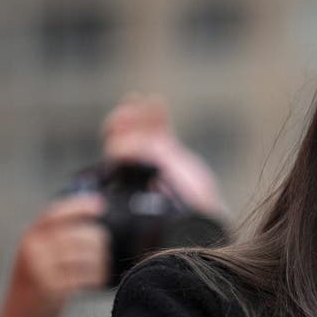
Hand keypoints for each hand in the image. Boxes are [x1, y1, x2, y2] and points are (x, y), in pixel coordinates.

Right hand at [0, 194, 108, 316]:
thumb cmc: (36, 287)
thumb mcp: (38, 257)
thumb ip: (55, 239)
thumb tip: (89, 220)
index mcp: (29, 239)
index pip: (55, 214)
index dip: (79, 206)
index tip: (100, 204)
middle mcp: (32, 250)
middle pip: (78, 235)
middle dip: (98, 242)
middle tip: (103, 252)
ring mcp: (41, 270)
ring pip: (85, 256)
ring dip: (99, 263)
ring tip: (98, 270)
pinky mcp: (51, 289)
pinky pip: (84, 277)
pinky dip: (95, 279)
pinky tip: (94, 283)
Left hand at [101, 93, 227, 218]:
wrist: (200, 217)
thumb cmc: (179, 216)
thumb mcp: (159, 200)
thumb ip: (144, 178)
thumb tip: (126, 155)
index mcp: (128, 178)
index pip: (116, 151)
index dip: (117, 136)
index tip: (122, 127)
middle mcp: (137, 164)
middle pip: (125, 136)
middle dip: (125, 121)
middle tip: (129, 111)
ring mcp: (152, 155)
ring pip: (141, 128)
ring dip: (138, 113)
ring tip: (139, 99)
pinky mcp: (169, 150)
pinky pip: (160, 128)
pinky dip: (157, 115)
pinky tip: (157, 101)